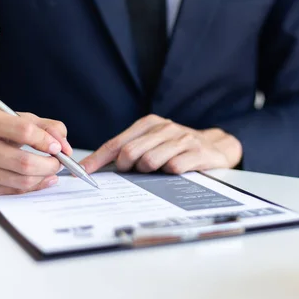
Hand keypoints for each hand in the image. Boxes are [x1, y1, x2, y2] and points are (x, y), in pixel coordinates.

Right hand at [0, 108, 72, 195]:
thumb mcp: (15, 117)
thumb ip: (45, 126)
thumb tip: (64, 146)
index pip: (24, 131)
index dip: (46, 141)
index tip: (58, 147)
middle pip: (24, 162)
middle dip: (50, 164)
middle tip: (59, 162)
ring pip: (20, 180)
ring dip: (43, 177)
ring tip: (50, 169)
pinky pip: (12, 190)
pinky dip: (32, 186)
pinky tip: (40, 179)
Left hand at [80, 115, 242, 173]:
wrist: (216, 146)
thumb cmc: (178, 146)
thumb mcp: (154, 141)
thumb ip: (130, 149)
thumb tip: (97, 167)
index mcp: (150, 124)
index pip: (116, 143)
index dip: (97, 159)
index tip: (82, 172)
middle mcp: (165, 128)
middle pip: (129, 153)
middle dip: (126, 168)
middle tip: (135, 172)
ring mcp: (182, 139)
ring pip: (150, 161)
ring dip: (149, 172)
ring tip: (158, 171)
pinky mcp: (197, 153)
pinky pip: (173, 168)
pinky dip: (169, 174)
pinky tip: (175, 171)